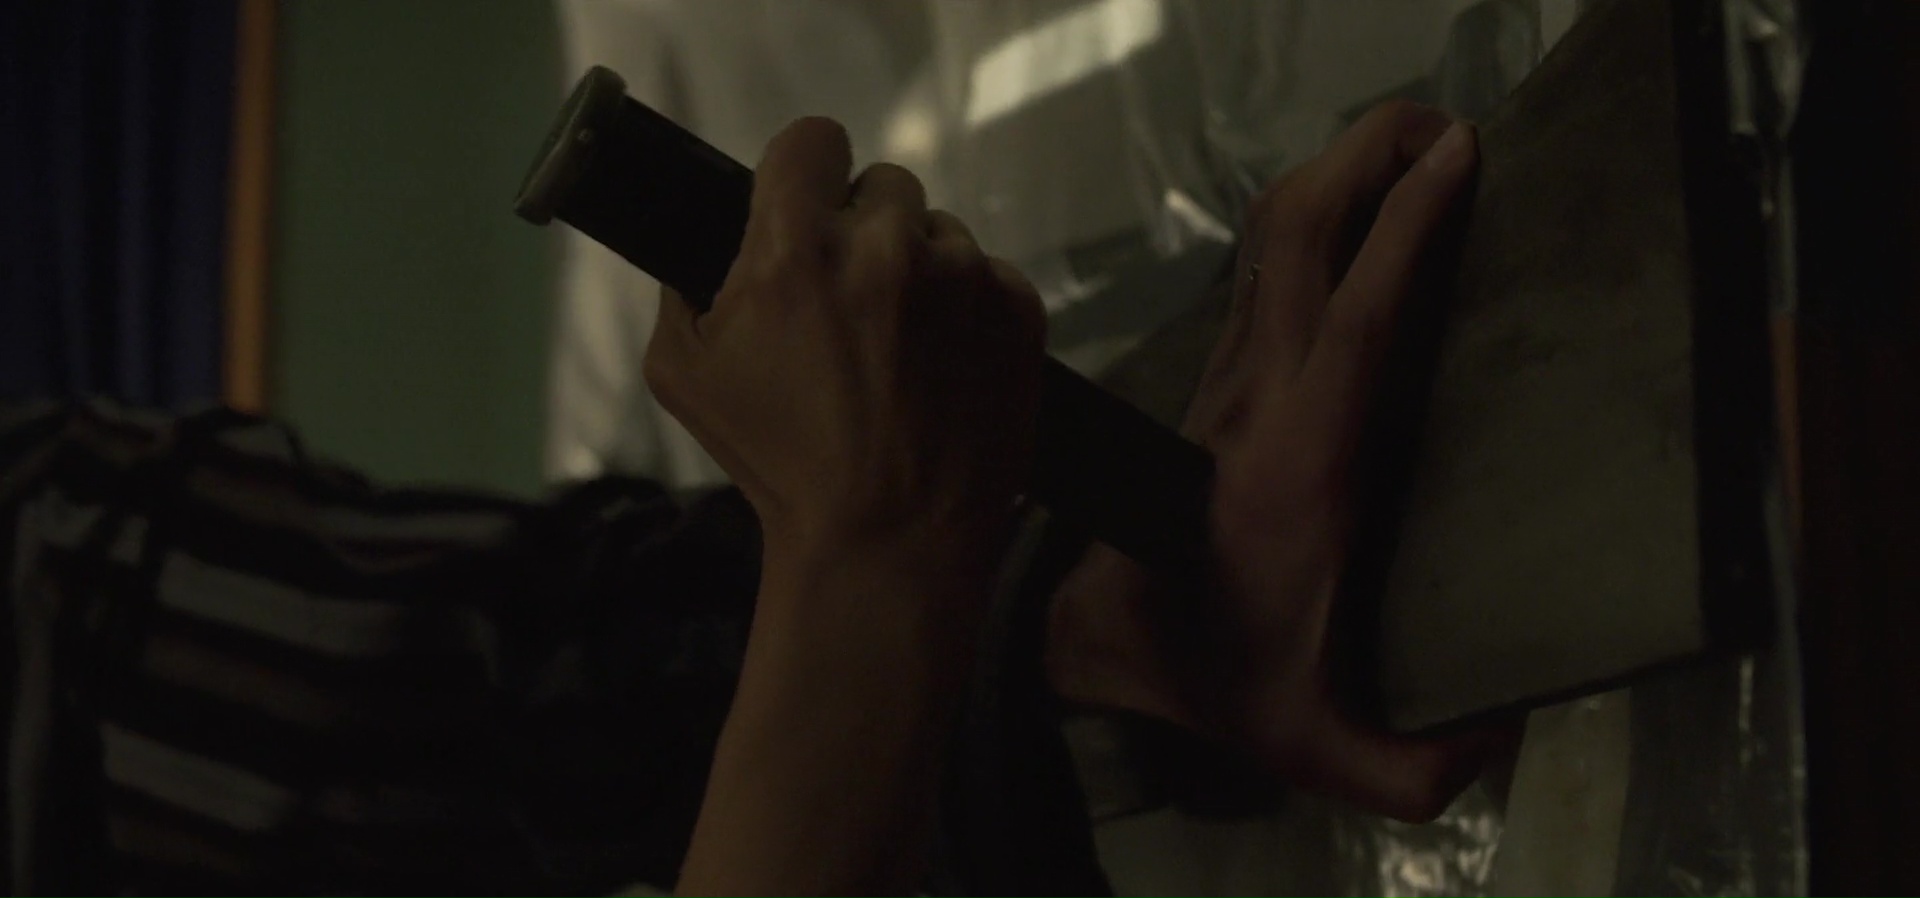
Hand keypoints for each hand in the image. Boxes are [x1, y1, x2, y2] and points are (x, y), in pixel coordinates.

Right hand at [663, 119, 1046, 897]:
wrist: (889, 544)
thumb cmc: (778, 466)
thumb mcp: (682, 374)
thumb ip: (686, 287)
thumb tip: (716, 240)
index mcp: (798, 251)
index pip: (810, 139)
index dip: (803, 171)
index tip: (804, 206)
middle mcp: (887, 248)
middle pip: (881, 185)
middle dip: (863, 231)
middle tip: (851, 301)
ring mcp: (963, 278)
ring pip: (939, 233)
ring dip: (919, 272)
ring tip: (902, 351)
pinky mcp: (1019, 310)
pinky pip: (989, 276)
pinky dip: (969, 310)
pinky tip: (944, 369)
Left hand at [1047, 102, 1509, 821]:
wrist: (1101, 644)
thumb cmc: (1216, 673)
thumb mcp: (1317, 741)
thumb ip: (1411, 764)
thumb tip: (1500, 750)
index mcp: (1302, 463)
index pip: (1355, 317)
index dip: (1408, 229)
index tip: (1460, 158)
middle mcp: (1260, 397)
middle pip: (1297, 238)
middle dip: (1365, 158)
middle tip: (1441, 123)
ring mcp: (1233, 377)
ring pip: (1270, 238)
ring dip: (1335, 171)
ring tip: (1409, 139)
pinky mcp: (1221, 376)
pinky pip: (1263, 267)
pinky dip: (1313, 212)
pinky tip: (1357, 204)